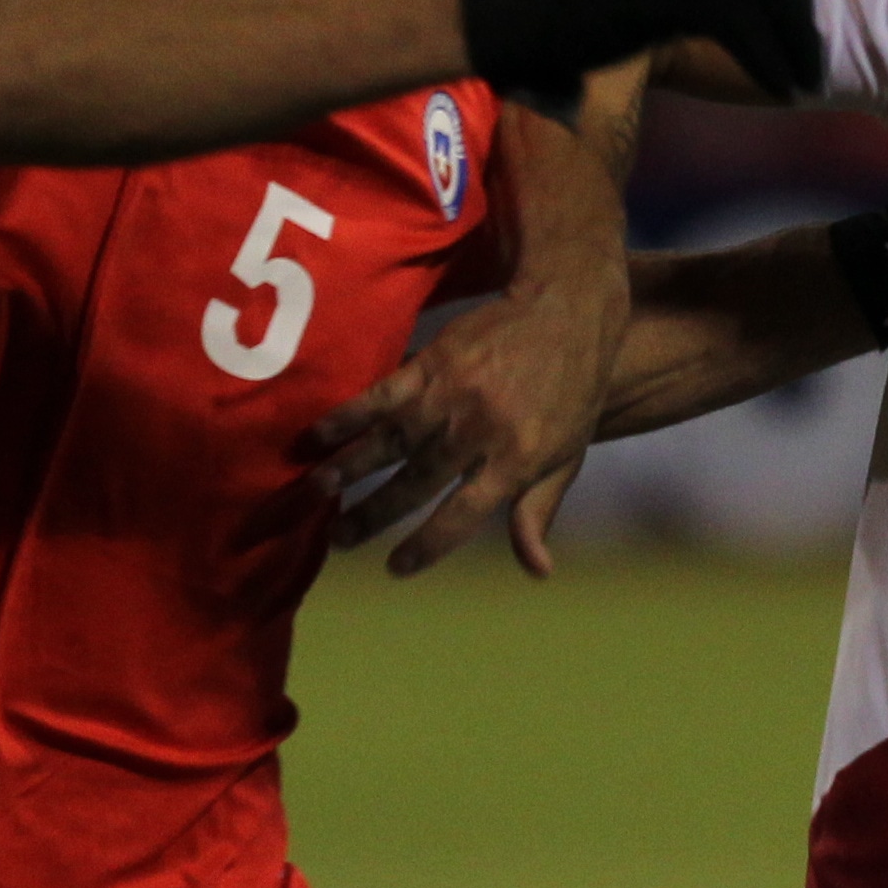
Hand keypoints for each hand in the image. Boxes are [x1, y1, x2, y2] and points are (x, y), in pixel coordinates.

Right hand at [303, 267, 622, 579]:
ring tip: (318, 490)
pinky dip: (348, 415)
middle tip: (339, 540)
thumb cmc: (571, 396)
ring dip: (351, 466)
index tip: (396, 568)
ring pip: (392, 438)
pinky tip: (317, 433)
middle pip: (418, 480)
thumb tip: (536, 572)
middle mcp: (480, 431)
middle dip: (375, 513)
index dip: (429, 543)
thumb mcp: (565, 458)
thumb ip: (538, 512)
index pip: (464, 513)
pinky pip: (382, 393)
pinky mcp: (433, 362)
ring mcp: (453, 395)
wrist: (568, 316)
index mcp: (516, 460)